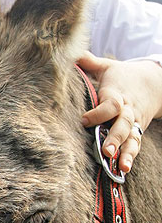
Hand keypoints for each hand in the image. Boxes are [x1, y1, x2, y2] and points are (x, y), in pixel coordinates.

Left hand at [79, 52, 161, 172]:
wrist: (153, 82)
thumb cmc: (122, 75)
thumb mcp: (107, 66)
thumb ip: (89, 62)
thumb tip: (69, 52)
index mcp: (117, 93)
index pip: (110, 104)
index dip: (98, 113)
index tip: (84, 120)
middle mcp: (127, 110)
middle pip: (123, 125)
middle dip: (115, 138)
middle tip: (106, 152)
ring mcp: (134, 123)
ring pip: (131, 138)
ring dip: (125, 152)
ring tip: (119, 166)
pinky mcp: (137, 132)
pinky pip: (135, 145)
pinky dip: (130, 157)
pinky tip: (123, 170)